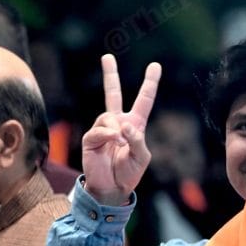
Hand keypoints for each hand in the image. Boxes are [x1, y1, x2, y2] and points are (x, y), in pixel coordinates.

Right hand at [81, 54, 161, 205]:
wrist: (111, 189)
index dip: (150, 83)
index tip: (155, 65)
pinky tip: (112, 142)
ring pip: (107, 115)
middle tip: (107, 57)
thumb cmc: (128, 173)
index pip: (143, 100)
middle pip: (112, 93)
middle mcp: (117, 123)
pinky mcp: (90, 139)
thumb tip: (123, 125)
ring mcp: (103, 130)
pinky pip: (98, 130)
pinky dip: (107, 134)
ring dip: (115, 128)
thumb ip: (137, 140)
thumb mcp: (142, 157)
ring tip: (118, 142)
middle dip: (109, 75)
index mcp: (134, 125)